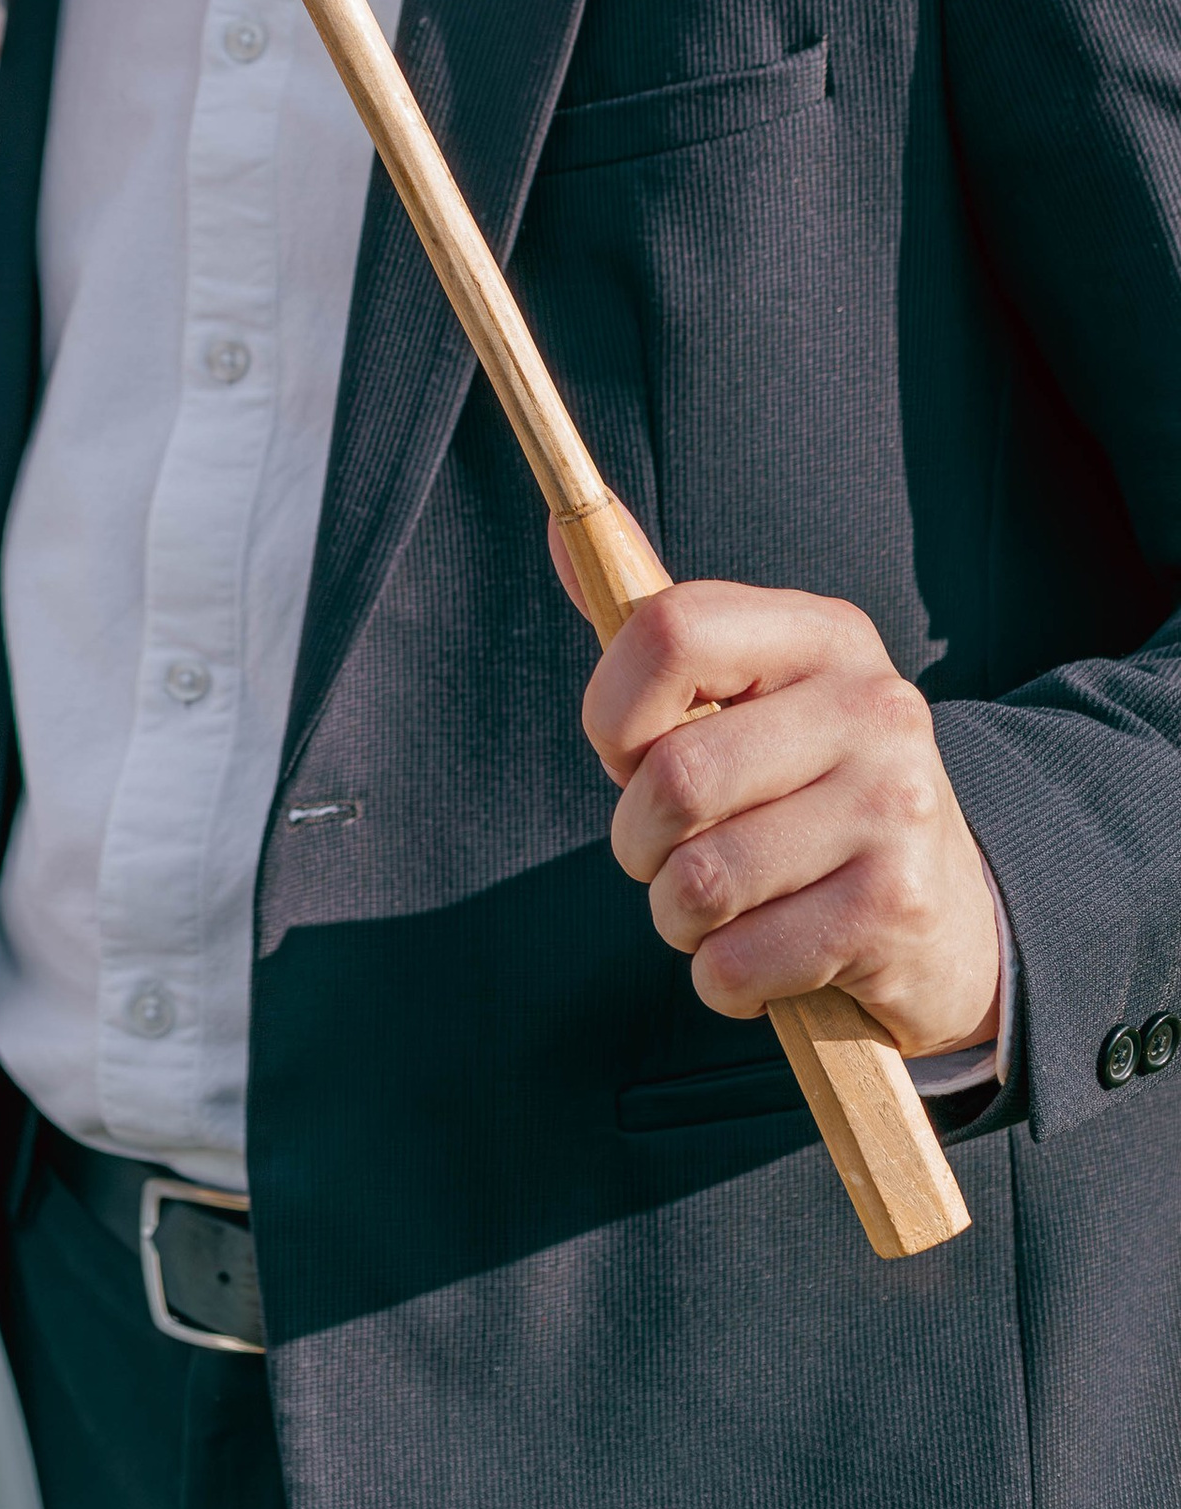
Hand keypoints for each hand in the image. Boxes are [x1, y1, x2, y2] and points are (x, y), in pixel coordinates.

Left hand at [553, 530, 1002, 1057]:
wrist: (953, 916)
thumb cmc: (807, 792)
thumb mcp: (752, 695)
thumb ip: (656, 629)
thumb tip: (556, 531)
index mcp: (823, 634)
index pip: (669, 630)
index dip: (612, 710)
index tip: (626, 754)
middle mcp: (873, 707)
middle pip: (674, 777)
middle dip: (639, 839)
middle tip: (672, 852)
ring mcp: (896, 808)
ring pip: (698, 882)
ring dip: (678, 918)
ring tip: (721, 906)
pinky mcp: (898, 910)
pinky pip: (737, 962)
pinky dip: (722, 977)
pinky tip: (763, 955)